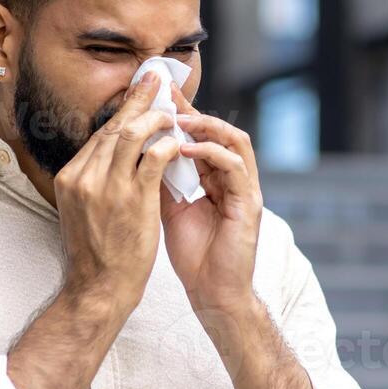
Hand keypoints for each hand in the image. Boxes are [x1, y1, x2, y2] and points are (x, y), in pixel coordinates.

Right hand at [54, 72, 180, 314]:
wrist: (98, 289)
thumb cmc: (97, 253)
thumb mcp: (84, 209)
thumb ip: (95, 180)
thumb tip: (114, 155)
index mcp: (70, 177)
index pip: (100, 134)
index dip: (123, 111)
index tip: (137, 93)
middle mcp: (84, 176)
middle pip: (115, 126)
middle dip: (139, 100)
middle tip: (157, 80)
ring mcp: (107, 186)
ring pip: (133, 134)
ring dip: (157, 119)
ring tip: (173, 115)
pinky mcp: (132, 199)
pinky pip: (153, 158)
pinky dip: (167, 145)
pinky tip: (178, 143)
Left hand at [161, 80, 263, 316]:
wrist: (212, 294)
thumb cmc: (194, 255)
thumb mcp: (169, 209)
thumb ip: (161, 181)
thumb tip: (138, 153)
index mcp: (217, 179)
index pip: (202, 137)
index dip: (182, 115)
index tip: (157, 96)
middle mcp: (234, 179)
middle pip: (220, 131)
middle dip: (193, 111)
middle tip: (167, 94)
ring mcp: (245, 190)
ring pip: (234, 141)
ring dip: (205, 126)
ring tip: (177, 119)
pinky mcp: (249, 204)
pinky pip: (235, 167)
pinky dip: (210, 153)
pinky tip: (183, 149)